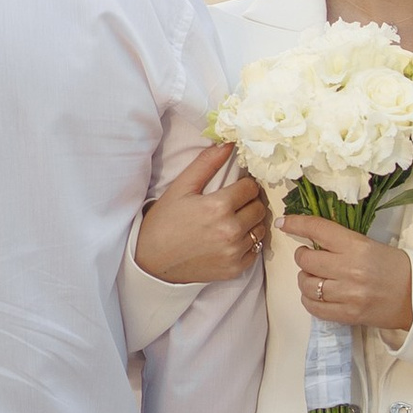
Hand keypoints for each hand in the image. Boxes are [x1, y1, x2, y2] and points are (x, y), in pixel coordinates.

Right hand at [134, 144, 266, 283]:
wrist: (152, 260)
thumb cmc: (165, 221)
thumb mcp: (181, 188)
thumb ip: (206, 163)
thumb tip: (229, 143)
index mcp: (218, 207)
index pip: (251, 187)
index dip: (244, 185)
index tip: (234, 188)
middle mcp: (231, 231)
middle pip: (259, 207)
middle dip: (249, 202)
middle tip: (234, 204)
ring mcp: (234, 252)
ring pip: (260, 229)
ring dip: (250, 222)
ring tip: (232, 221)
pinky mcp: (235, 269)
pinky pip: (256, 250)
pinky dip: (248, 243)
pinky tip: (231, 239)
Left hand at [292, 222, 412, 335]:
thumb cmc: (395, 268)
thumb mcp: (370, 246)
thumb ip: (342, 243)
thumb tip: (312, 239)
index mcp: (357, 246)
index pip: (318, 230)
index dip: (297, 224)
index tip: (283, 223)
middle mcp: (350, 269)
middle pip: (306, 260)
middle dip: (302, 256)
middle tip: (308, 257)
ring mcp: (347, 294)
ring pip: (307, 284)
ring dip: (305, 279)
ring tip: (314, 277)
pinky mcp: (347, 315)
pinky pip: (314, 307)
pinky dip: (309, 299)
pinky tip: (317, 295)